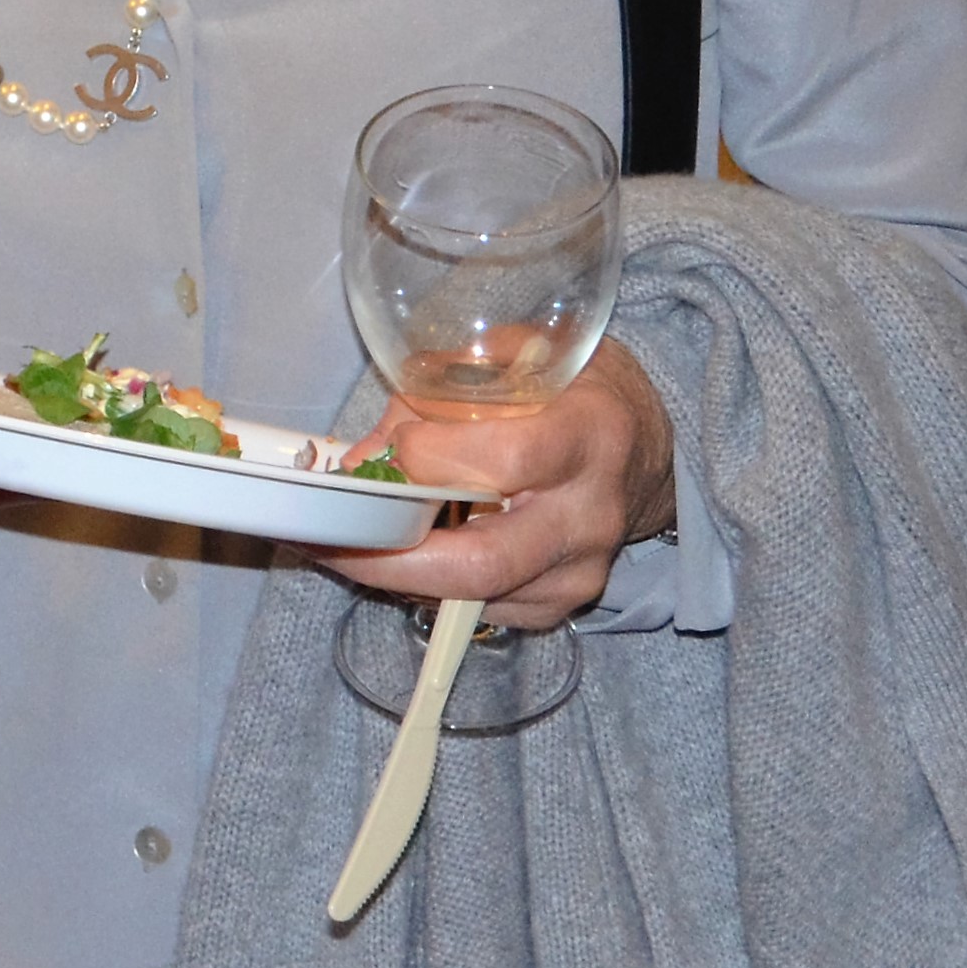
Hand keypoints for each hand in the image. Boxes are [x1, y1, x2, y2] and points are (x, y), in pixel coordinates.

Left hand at [320, 337, 677, 632]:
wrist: (641, 448)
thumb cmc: (569, 389)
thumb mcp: (509, 357)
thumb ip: (432, 397)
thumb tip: (360, 461)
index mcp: (586, 433)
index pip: (507, 460)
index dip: (432, 458)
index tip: (390, 447)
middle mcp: (589, 513)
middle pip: (484, 560)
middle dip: (390, 557)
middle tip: (325, 539)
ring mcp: (580, 569)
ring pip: (473, 596)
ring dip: (395, 575)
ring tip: (343, 542)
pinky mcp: (563, 602)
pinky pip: (481, 609)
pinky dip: (428, 585)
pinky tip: (400, 553)